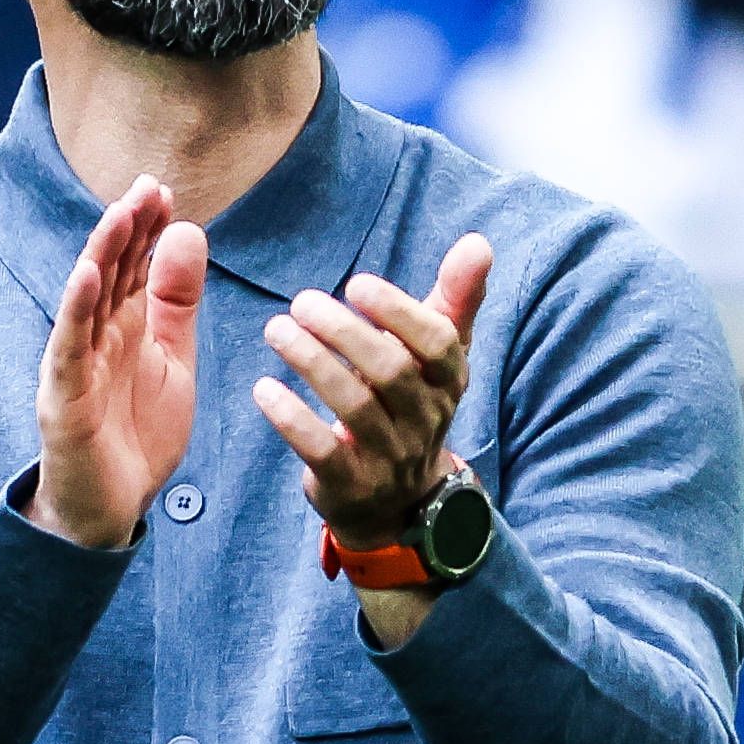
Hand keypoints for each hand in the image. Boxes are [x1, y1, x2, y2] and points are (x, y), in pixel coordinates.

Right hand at [31, 180, 207, 550]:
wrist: (112, 506)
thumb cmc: (136, 432)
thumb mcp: (172, 359)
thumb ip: (177, 302)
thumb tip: (188, 232)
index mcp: (125, 327)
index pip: (134, 266)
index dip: (147, 229)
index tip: (165, 190)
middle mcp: (96, 337)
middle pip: (109, 272)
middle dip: (127, 229)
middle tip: (148, 186)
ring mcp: (76, 364)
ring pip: (87, 301)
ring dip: (101, 256)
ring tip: (119, 215)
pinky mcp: (64, 397)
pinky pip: (69, 348)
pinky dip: (76, 311)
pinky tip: (86, 276)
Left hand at [255, 233, 489, 549]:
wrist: (399, 501)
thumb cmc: (411, 403)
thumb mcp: (437, 357)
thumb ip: (454, 299)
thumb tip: (479, 242)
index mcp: (448, 382)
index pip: (438, 344)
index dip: (399, 312)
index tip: (357, 284)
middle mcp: (425, 421)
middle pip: (391, 372)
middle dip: (345, 332)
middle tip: (302, 302)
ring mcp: (390, 457)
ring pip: (354, 408)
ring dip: (312, 363)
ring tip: (277, 330)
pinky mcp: (351, 486)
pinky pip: (323, 451)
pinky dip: (292, 419)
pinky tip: (265, 389)